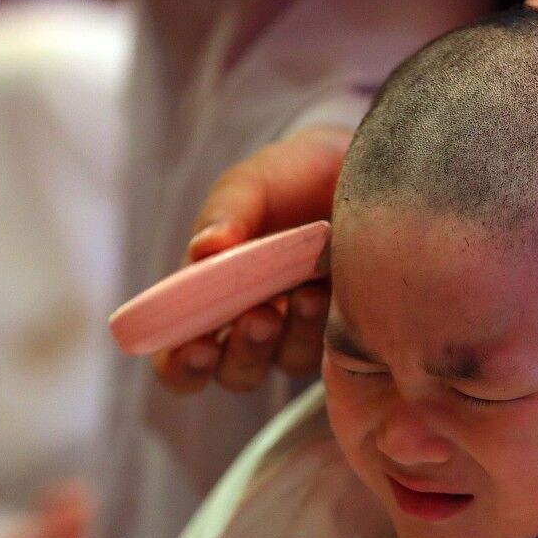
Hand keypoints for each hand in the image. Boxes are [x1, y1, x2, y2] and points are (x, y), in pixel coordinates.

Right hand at [152, 124, 351, 392]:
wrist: (358, 166)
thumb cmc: (291, 178)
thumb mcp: (253, 184)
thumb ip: (226, 213)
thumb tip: (202, 251)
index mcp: (208, 298)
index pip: (180, 356)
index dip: (180, 364)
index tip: (195, 347)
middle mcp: (250, 324)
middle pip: (234, 371)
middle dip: (243, 350)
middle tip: (258, 316)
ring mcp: (300, 331)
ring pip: (286, 361)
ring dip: (289, 334)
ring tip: (304, 293)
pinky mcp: (345, 329)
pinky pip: (332, 345)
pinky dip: (325, 322)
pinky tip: (326, 289)